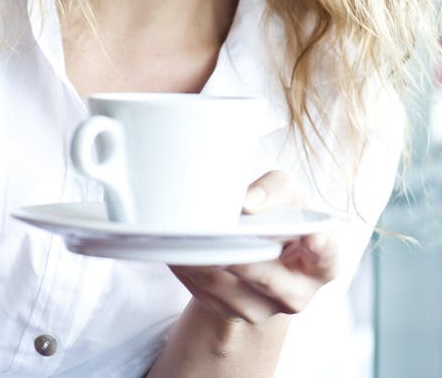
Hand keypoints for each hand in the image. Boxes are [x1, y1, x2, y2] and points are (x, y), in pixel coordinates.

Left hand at [169, 170, 338, 323]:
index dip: (321, 248)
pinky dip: (189, 275)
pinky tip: (176, 253)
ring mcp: (262, 309)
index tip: (313, 238)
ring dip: (207, 269)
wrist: (260, 248)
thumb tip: (246, 204)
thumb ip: (273, 190)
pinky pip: (206, 296)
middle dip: (247, 262)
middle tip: (227, 244)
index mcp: (320, 262)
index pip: (327, 258)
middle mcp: (295, 293)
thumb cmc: (280, 216)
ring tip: (188, 246)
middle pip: (270, 280)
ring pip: (232, 294)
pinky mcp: (230, 313)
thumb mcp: (286, 195)